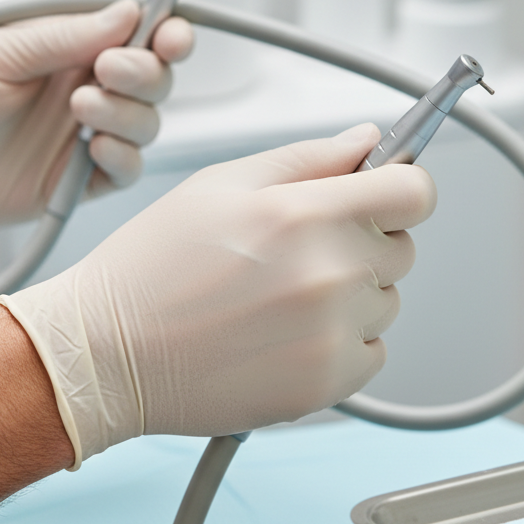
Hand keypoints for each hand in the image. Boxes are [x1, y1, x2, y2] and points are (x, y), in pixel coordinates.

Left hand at [0, 0, 192, 244]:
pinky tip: (95, 151)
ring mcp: (82, 137)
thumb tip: (128, 12)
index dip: (166, 32)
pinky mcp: (75, 182)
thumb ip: (65, 36)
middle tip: (108, 70)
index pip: (138, 34)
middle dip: (145, 73)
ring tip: (80, 110)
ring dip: (127, 114)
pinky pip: (125, 171)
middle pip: (154, 79)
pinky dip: (123, 159)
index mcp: (67, 47)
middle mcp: (83, 88)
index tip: (172, 34)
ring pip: (146, 124)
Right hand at [0, 124, 436, 466]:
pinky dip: (339, 341)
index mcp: (305, 212)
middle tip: (295, 248)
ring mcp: (332, 334)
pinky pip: (371, 351)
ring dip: (349, 294)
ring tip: (276, 297)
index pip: (415, 191)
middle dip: (362, 239)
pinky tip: (282, 334)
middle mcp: (330, 274)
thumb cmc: (151, 266)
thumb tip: (366, 140)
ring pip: (385, 300)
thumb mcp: (220, 184)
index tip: (382, 191)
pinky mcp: (326, 383)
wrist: (108, 352)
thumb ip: (306, 157)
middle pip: (400, 246)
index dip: (399, 184)